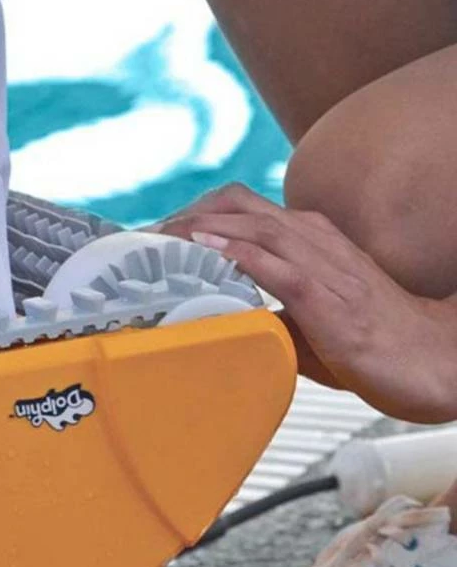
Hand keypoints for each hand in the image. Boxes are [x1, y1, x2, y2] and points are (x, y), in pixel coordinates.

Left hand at [160, 183, 456, 423]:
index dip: (189, 216)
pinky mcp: (331, 298)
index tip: (149, 238)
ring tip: (157, 240)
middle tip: (139, 241)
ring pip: (253, 228)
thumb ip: (259, 317)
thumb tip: (208, 327)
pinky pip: (280, 266)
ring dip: (199, 230)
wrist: (434, 359)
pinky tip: (206, 252)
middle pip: (237, 207)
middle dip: (183, 218)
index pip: (237, 210)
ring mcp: (324, 266)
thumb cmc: (370, 342)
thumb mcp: (301, 324)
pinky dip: (239, 255)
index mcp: (305, 240)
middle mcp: (313, 241)